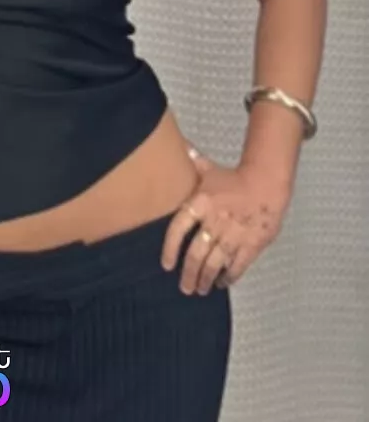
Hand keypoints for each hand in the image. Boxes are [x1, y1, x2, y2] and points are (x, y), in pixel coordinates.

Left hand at [162, 156, 291, 295]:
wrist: (267, 183)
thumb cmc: (234, 179)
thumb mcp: (209, 170)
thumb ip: (191, 164)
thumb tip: (178, 146)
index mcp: (201, 202)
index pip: (178, 228)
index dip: (170, 248)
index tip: (167, 265)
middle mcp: (215, 220)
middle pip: (196, 253)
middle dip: (189, 274)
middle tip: (184, 287)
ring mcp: (234, 234)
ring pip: (215, 263)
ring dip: (206, 279)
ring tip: (200, 289)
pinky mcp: (251, 244)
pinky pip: (237, 265)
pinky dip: (229, 277)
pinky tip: (222, 283)